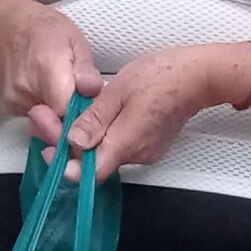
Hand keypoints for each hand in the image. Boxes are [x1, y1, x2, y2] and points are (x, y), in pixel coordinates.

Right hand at [0, 0, 100, 146]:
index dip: (82, 117)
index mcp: (46, 68)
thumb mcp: (75, 40)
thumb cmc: (46, 31)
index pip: (65, 111)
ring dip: (61, 117)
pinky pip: (35, 121)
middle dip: (74, 120)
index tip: (93, 112)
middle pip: (56, 123)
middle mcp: (26, 89)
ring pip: (46, 124)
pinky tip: (50, 96)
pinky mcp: (9, 108)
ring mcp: (15, 100)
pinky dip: (47, 114)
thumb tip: (92, 90)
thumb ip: (85, 68)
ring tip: (65, 94)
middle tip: (82, 103)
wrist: (7, 29)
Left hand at [64, 44, 241, 178]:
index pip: (90, 173)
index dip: (67, 165)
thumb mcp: (117, 91)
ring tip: (83, 111)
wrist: (198, 76)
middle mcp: (137, 155)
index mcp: (125, 143)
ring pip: (108, 153)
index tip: (52, 148)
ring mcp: (147, 152)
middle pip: (96, 163)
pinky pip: (122, 146)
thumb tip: (73, 142)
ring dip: (92, 137)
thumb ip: (94, 120)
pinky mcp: (152, 145)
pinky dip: (109, 135)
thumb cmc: (162, 76)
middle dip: (74, 145)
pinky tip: (106, 114)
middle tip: (58, 119)